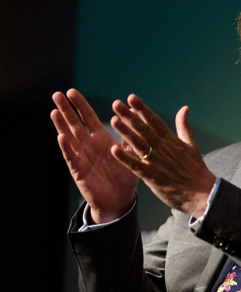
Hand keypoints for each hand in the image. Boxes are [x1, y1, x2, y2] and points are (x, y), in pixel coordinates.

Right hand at [51, 89, 137, 223]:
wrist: (119, 199)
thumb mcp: (129, 152)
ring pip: (69, 138)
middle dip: (66, 109)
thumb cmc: (124, 176)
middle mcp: (89, 146)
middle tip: (58, 94)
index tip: (72, 92)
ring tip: (54, 111)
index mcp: (101, 139)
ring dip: (61, 125)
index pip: (88, 118)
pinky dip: (66, 147)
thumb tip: (134, 114)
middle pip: (75, 124)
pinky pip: (72, 157)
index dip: (80, 105)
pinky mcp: (79, 171)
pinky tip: (61, 137)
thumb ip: (130, 135)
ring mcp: (82, 157)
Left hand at [109, 94, 215, 217]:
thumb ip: (184, 126)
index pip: (155, 121)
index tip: (131, 98)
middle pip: (144, 129)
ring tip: (113, 120)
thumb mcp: (191, 144)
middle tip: (117, 104)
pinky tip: (114, 150)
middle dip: (130, 116)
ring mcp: (157, 163)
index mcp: (171, 140)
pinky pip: (136, 166)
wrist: (202, 193)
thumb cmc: (195, 169)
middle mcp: (163, 149)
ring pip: (138, 144)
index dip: (143, 109)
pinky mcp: (153, 177)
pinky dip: (126, 158)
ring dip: (125, 132)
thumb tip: (184, 108)